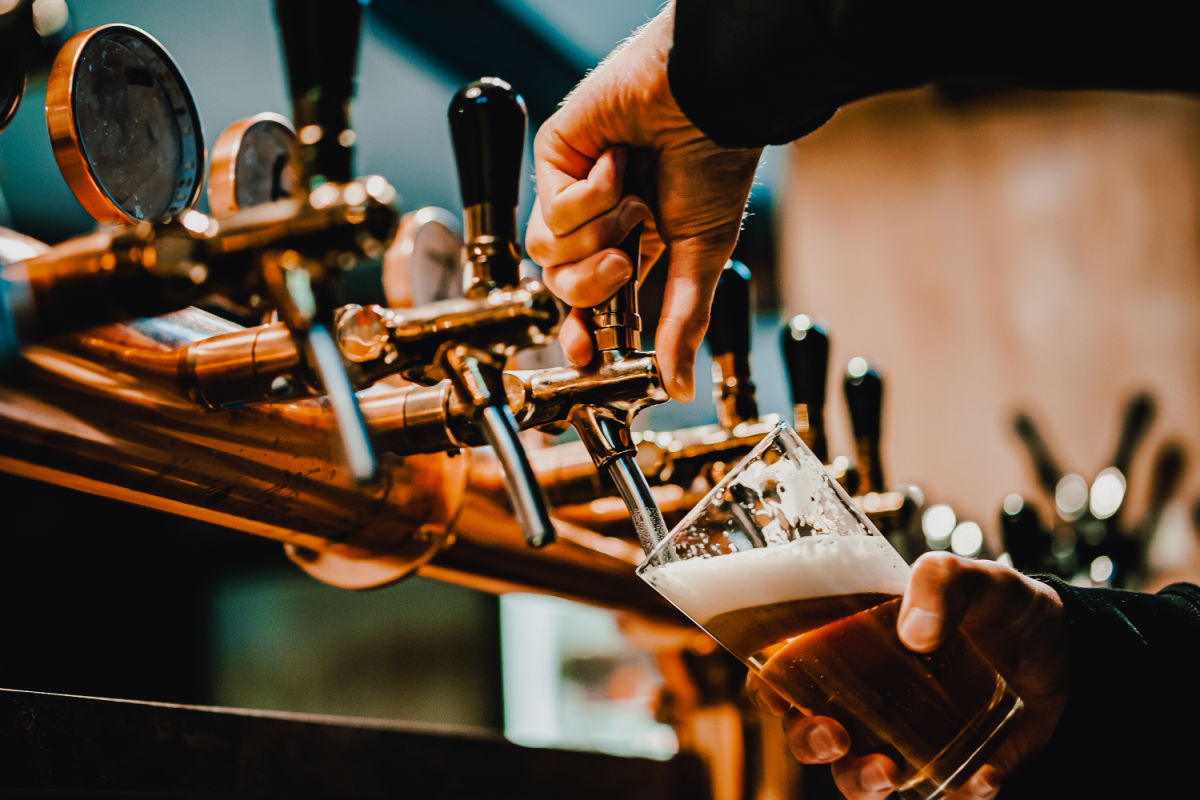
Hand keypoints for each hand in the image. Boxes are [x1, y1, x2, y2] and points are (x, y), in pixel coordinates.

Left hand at [524, 2, 762, 400]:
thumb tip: (678, 385)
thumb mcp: (702, 258)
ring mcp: (572, 190)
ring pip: (546, 254)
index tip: (586, 355)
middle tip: (625, 258)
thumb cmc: (717, 164)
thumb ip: (683, 323)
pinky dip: (593, 193)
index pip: (590, 304)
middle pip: (561, 287)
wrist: (712, 101)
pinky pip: (552, 210)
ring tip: (632, 198)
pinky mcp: (555, 158)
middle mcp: (597, 222)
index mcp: (632, 246)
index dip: (581, 332)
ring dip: (598, 233)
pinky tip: (619, 161)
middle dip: (592, 283)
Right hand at [747, 552, 1068, 799]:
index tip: (774, 696)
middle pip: (808, 731)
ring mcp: (907, 737)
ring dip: (860, 783)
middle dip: (808, 743)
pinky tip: (980, 775)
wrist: (1070, 649)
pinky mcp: (953, 767)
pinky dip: (957, 792)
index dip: (768, 688)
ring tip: (888, 773)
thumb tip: (914, 635)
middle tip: (834, 737)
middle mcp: (869, 697)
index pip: (787, 670)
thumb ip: (940, 582)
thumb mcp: (973, 576)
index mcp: (853, 646)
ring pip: (857, 775)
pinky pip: (940, 793)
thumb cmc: (1002, 605)